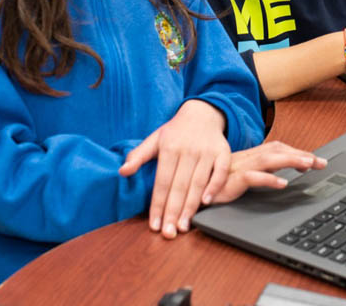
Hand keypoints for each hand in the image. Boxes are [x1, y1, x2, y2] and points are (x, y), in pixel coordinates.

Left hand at [119, 99, 229, 238]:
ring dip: (191, 206)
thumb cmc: (175, 131)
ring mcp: (206, 151)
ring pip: (198, 182)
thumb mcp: (154, 139)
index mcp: (169, 148)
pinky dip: (214, 187)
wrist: (202, 113)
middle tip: (169, 233)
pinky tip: (207, 203)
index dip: (157, 205)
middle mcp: (188, 150)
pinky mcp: (223, 151)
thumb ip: (138, 156)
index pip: (162, 182)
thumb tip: (122, 172)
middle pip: (179, 186)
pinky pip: (219, 172)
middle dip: (173, 212)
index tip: (154, 225)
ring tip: (184, 226)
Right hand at [209, 141, 327, 204]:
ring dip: (290, 161)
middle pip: (277, 151)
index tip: (314, 160)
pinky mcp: (230, 182)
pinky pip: (251, 178)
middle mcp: (246, 159)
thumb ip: (258, 174)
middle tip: (321, 163)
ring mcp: (238, 168)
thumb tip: (280, 177)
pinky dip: (268, 180)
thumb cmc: (212, 184)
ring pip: (268, 160)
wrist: (187, 190)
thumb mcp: (239, 178)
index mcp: (249, 157)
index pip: (277, 149)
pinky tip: (281, 184)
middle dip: (301, 155)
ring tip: (309, 165)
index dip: (297, 152)